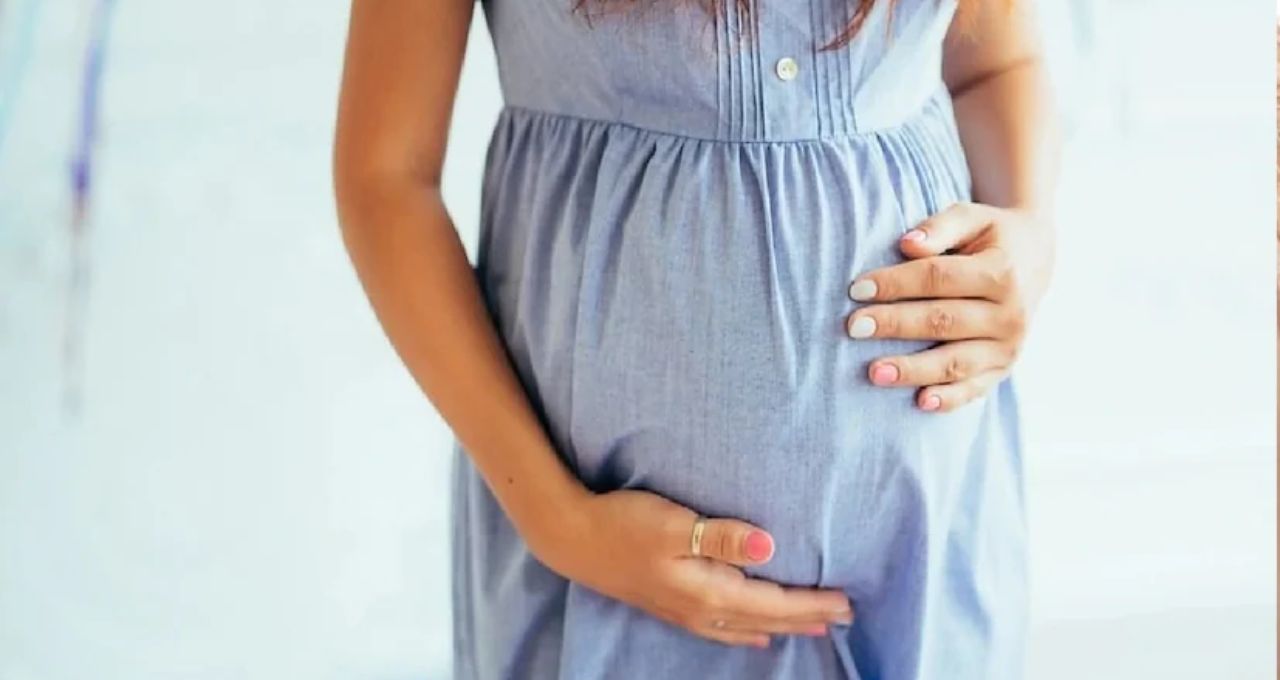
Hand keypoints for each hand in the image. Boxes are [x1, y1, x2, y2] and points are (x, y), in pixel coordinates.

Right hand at [528, 489, 854, 647]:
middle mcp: (702, 610)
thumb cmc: (622, 524)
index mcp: (708, 591)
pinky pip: (724, 628)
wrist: (572, 538)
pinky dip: (747, 631)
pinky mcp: (671, 604)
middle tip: (846, 615)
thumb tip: (768, 544)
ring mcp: (684, 612)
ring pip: (747, 626)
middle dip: (807, 618)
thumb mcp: (672, 523)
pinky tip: (753, 635)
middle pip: (767, 618)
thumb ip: (720, 535)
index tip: (847, 601)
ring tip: (814, 628)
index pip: (774, 602)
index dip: (811, 604)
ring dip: (782, 626)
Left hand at [844, 201, 1053, 412]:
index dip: (896, 283)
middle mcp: (1009, 314)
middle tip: (853, 328)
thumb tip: (907, 244)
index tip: (857, 288)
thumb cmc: (988, 237)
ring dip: (914, 369)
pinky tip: (920, 403)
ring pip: (956, 361)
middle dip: (895, 324)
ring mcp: (1008, 346)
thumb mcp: (971, 218)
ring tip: (874, 372)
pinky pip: (974, 389)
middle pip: (943, 320)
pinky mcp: (1002, 369)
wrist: (1034, 261)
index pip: (939, 278)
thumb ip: (940, 226)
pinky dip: (949, 399)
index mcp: (1001, 272)